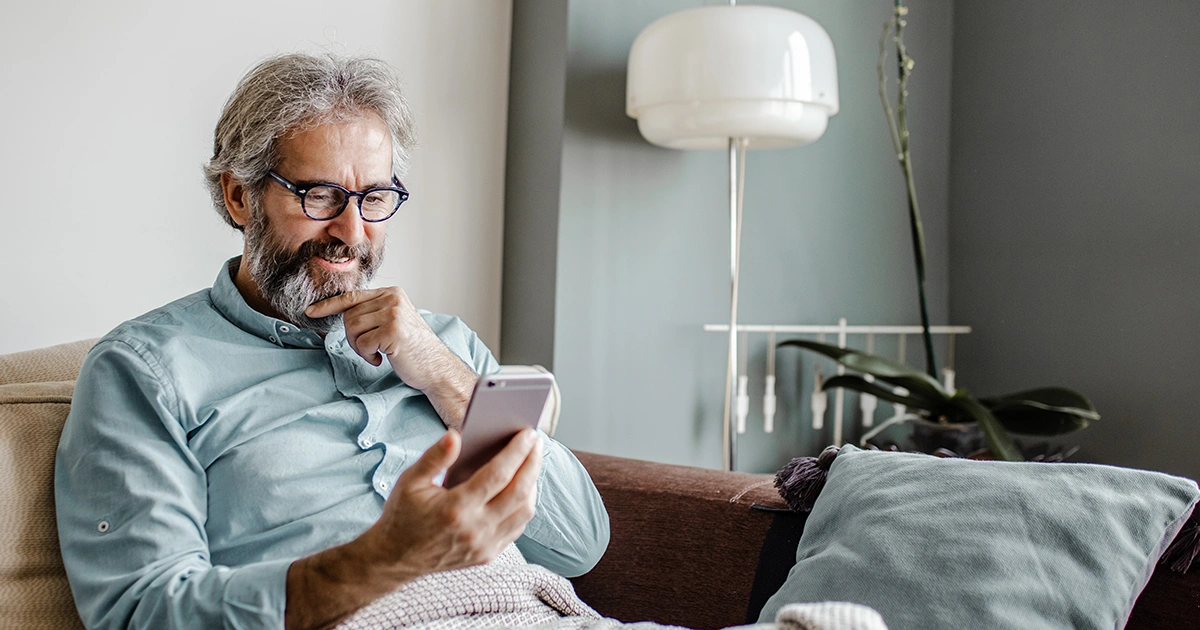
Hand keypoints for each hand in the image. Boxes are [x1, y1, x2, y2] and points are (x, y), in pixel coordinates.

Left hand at [307, 287, 462, 392]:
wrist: (436, 367)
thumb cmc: (414, 349)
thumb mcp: (394, 322)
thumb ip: (373, 312)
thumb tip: (342, 314)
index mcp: (392, 293)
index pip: (352, 296)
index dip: (328, 305)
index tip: (310, 311)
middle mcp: (393, 299)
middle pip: (349, 316)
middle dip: (352, 337)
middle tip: (370, 350)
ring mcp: (393, 313)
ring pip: (352, 329)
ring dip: (360, 347)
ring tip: (378, 353)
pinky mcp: (393, 331)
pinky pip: (363, 343)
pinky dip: (369, 356)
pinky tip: (384, 358)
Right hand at [364, 429, 541, 577]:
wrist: (395, 559)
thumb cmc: (403, 516)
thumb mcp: (410, 481)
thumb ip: (435, 457)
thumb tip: (456, 435)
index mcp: (455, 508)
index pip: (498, 475)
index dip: (517, 451)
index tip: (528, 434)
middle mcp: (474, 530)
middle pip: (519, 492)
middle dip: (533, 463)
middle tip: (536, 442)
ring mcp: (484, 546)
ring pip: (524, 512)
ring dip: (532, 484)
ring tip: (531, 462)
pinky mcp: (487, 555)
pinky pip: (517, 528)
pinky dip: (524, 505)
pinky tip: (522, 488)